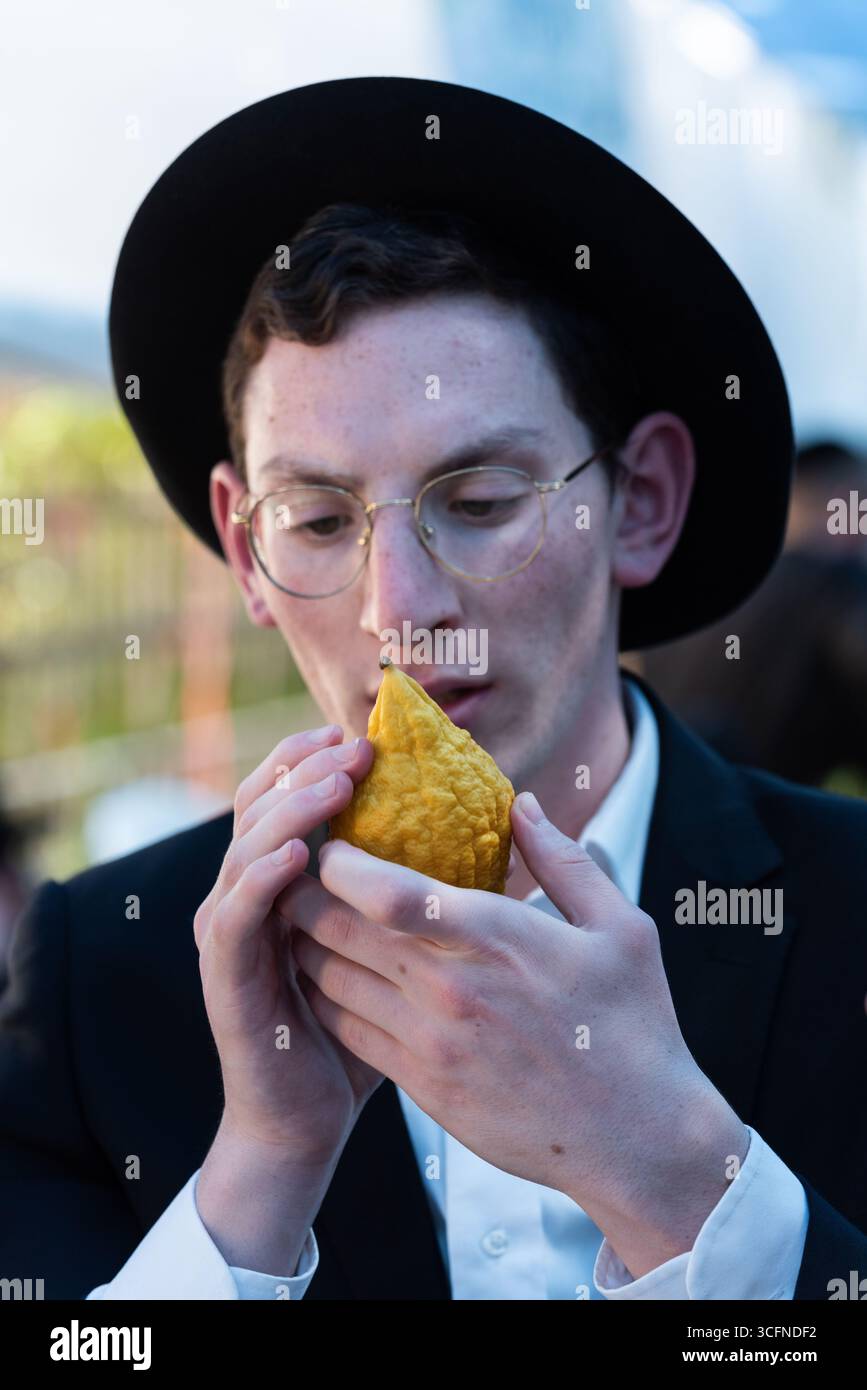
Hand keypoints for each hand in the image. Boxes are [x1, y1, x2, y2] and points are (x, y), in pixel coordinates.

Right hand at [193, 723, 382, 1162]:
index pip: (287, 796)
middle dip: (306, 768)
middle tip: (356, 745)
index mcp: (282, 880)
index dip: (317, 758)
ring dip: (290, 811)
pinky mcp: (224, 977)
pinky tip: (299, 856)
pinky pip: (233, 916)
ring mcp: (229, 932)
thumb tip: (496, 838)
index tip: (367, 734)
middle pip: (260, 805)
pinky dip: (261, 879)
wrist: (307, 1120)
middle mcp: (246, 895)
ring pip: (246, 849)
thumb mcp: (392, 944)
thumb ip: (418, 890)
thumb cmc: (359, 1028)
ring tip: (336, 784)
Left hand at [279, 790, 748, 1277]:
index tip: (333, 844)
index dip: (340, 863)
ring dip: (306, 945)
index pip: (386, 892)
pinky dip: (324, 998)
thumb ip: (564, 860)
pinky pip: (348, 1031)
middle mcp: (450, 989)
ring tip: (300, 918)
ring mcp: (430, 1042)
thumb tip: (522, 804)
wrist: (636, 1138)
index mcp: (495, 938)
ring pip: (330, 980)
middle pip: (339, 930)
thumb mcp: (621, 928)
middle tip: (295, 871)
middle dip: (303, 894)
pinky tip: (325, 977)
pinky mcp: (422, 1086)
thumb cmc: (634, 1025)